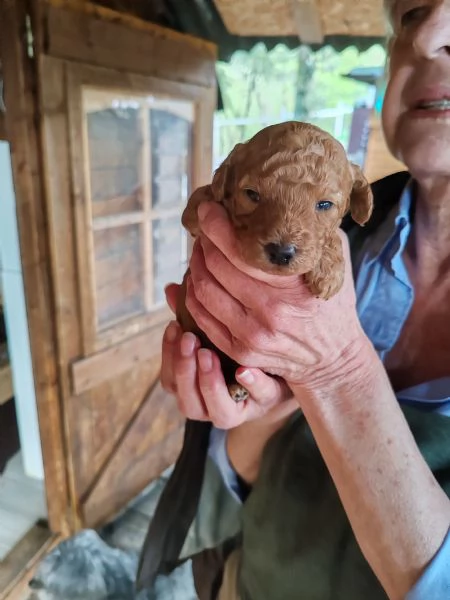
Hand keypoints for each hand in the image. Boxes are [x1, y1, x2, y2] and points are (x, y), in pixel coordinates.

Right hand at [161, 284, 293, 428]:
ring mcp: (240, 410)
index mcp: (193, 391)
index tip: (174, 327)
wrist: (281, 370)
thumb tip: (171, 289)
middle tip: (190, 340)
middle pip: (188, 402)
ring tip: (209, 354)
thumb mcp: (216, 335)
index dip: (169, 356)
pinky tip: (244, 369)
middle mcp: (212, 407)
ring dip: (210, 383)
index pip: (170, 382)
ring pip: (219, 412)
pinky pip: (259, 398)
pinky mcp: (266, 403)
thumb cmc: (239, 351)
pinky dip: (252, 385)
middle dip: (185, 370)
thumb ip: (193, 317)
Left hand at [184, 202, 370, 391]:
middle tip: (205, 230)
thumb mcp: (334, 264)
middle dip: (204, 242)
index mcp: (291, 287)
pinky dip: (193, 292)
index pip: (239, 250)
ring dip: (195, 264)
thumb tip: (287, 203)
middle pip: (215, 267)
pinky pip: (201, 316)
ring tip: (201, 252)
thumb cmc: (333, 305)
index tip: (208, 210)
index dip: (215, 225)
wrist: (334, 357)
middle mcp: (269, 312)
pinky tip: (200, 278)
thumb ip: (314, 234)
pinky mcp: (239, 351)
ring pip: (202, 290)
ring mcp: (251, 335)